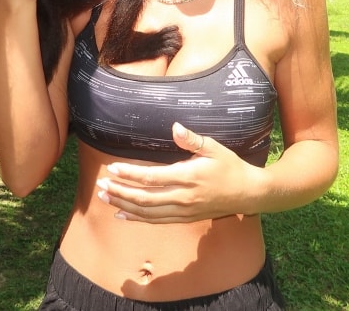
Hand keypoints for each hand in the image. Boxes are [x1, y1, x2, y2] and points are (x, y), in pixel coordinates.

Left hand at [96, 122, 259, 222]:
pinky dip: (137, 218)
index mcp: (188, 177)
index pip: (152, 178)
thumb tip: (175, 127)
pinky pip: (156, 221)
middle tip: (100, 186)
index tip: (112, 169)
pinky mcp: (185, 218)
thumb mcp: (214, 147)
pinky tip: (122, 214)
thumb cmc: (230, 166)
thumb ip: (192, 139)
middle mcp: (183, 197)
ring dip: (124, 206)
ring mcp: (183, 211)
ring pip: (147, 213)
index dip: (130, 174)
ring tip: (104, 198)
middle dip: (120, 192)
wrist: (248, 193)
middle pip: (144, 199)